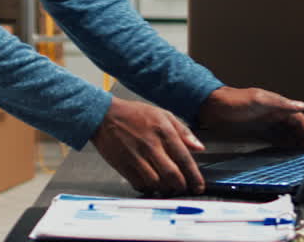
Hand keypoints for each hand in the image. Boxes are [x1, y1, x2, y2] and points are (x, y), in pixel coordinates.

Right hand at [91, 96, 205, 196]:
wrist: (104, 115)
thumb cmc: (134, 114)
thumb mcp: (163, 114)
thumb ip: (183, 131)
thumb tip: (199, 147)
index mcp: (163, 131)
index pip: (184, 158)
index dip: (194, 176)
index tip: (198, 186)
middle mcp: (150, 145)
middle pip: (172, 175)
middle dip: (181, 186)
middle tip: (183, 188)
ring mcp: (136, 156)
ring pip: (156, 182)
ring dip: (165, 189)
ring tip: (168, 187)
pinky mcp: (123, 165)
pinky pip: (139, 184)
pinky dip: (148, 188)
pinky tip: (151, 184)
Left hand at [198, 86, 303, 149]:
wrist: (212, 106)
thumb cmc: (233, 100)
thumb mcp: (259, 100)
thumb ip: (280, 104)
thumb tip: (301, 106)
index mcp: (276, 105)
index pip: (298, 119)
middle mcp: (273, 114)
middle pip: (294, 128)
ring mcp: (265, 123)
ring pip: (286, 134)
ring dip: (295, 143)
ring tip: (303, 155)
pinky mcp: (257, 131)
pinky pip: (275, 139)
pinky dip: (283, 145)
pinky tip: (286, 153)